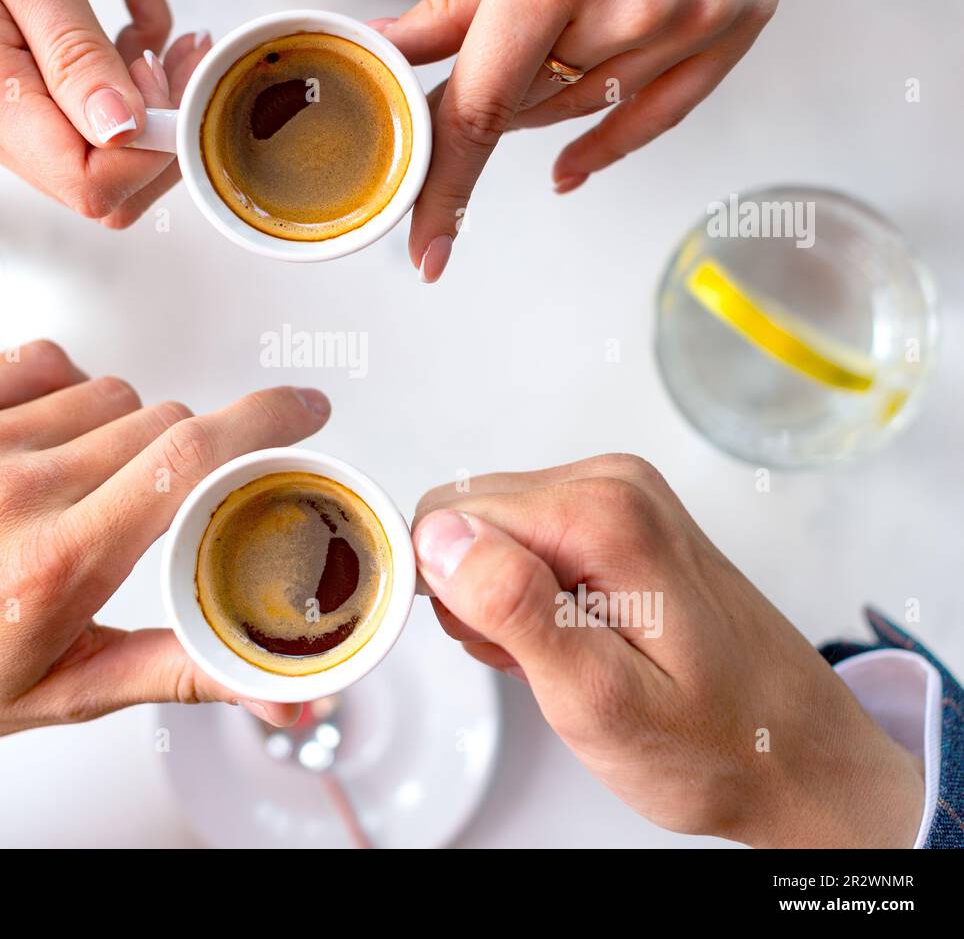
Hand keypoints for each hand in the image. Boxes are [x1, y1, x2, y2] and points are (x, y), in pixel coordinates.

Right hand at [0, 0, 208, 226]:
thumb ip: (77, 55)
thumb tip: (123, 131)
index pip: (88, 184)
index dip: (148, 149)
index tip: (168, 76)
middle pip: (104, 182)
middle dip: (161, 126)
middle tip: (179, 50)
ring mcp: (4, 103)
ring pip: (109, 142)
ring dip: (153, 84)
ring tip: (156, 5)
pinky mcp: (21, 81)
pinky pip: (96, 99)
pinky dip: (130, 54)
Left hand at [0, 341, 330, 791]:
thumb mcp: (68, 694)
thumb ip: (182, 670)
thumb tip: (274, 684)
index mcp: (54, 565)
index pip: (190, 458)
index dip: (265, 420)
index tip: (303, 409)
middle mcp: (8, 491)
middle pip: (161, 420)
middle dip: (181, 457)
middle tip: (145, 507)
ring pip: (107, 390)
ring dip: (118, 429)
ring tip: (78, 486)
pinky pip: (41, 361)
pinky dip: (60, 393)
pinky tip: (38, 444)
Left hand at [378, 0, 801, 280]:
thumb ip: (448, 6)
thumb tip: (388, 57)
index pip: (479, 112)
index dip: (445, 188)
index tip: (427, 248)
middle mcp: (628, 4)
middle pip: (529, 110)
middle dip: (495, 96)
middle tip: (487, 60)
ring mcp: (691, 19)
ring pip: (584, 112)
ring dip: (545, 101)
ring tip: (549, 41)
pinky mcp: (739, 23)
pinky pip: (657, 117)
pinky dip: (607, 145)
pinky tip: (570, 167)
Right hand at [411, 455, 924, 847]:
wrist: (796, 754)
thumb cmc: (714, 744)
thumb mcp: (598, 697)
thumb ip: (513, 607)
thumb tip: (440, 536)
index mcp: (602, 514)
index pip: (447, 518)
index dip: (450, 595)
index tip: (498, 650)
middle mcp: (611, 483)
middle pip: (466, 516)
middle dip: (476, 597)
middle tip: (538, 662)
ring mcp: (619, 494)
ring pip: (491, 529)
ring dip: (503, 601)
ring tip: (565, 656)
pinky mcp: (620, 516)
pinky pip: (528, 538)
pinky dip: (532, 595)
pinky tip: (577, 637)